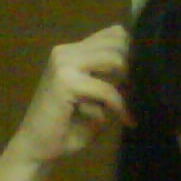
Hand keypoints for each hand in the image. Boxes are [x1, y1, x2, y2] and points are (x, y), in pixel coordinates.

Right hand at [0, 26, 130, 180]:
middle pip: (118, 42)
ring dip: (127, 85)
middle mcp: (66, 51)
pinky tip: (126, 120)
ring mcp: (63, 64)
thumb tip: (143, 68)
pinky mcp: (65, 82)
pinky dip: (120, 106)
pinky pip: (107, 89)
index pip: (113, 33)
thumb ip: (111, 80)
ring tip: (129, 107)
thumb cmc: (67, 126)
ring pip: (115, 59)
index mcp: (72, 51)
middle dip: (134, 69)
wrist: (36, 148)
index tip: (143, 75)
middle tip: (138, 94)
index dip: (134, 50)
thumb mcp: (94, 97)